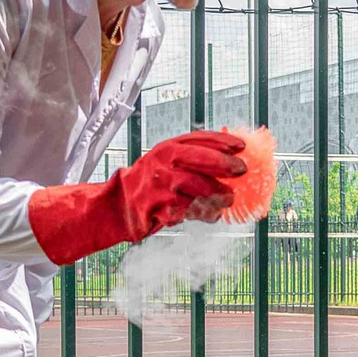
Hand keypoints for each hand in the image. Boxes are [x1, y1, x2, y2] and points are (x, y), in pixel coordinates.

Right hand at [26, 130, 248, 263]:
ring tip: (228, 198)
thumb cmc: (147, 186)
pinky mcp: (157, 207)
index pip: (198, 140)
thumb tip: (227, 161)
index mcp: (166, 149)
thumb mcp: (165, 165)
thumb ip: (189, 162)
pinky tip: (212, 216)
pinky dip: (203, 214)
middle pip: (200, 159)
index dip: (222, 142)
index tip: (241, 147)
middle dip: (223, 164)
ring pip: (197, 187)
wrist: (116, 207)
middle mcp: (162, 163)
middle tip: (241, 170)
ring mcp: (159, 185)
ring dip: (216, 193)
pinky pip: (188, 211)